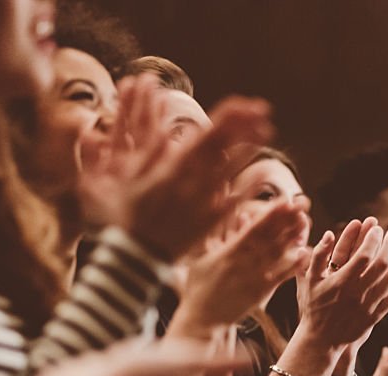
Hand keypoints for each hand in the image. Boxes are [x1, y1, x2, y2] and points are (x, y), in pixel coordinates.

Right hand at [88, 85, 273, 260]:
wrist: (134, 259)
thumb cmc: (121, 219)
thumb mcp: (121, 180)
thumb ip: (142, 155)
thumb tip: (161, 133)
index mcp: (173, 168)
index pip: (207, 135)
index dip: (231, 118)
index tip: (248, 104)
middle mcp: (192, 183)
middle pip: (225, 149)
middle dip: (246, 126)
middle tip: (264, 110)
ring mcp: (203, 203)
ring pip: (233, 171)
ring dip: (250, 149)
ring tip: (266, 132)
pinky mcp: (209, 222)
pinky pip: (234, 202)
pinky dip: (249, 188)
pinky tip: (261, 176)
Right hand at [171, 196, 311, 335]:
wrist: (203, 320)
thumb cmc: (199, 286)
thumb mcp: (202, 256)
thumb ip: (217, 234)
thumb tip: (234, 212)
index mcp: (228, 253)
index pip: (253, 229)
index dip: (270, 215)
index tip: (284, 200)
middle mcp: (243, 263)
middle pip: (269, 238)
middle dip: (285, 220)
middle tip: (301, 205)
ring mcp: (254, 278)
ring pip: (277, 254)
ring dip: (292, 238)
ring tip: (305, 222)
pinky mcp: (261, 292)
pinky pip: (280, 277)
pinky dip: (293, 265)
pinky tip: (305, 253)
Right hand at [296, 218, 387, 351]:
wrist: (321, 341)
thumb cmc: (313, 308)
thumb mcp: (308, 281)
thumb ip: (317, 256)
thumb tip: (329, 233)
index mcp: (341, 283)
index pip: (364, 255)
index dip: (373, 239)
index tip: (377, 228)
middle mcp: (357, 294)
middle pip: (382, 264)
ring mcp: (368, 306)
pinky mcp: (375, 316)